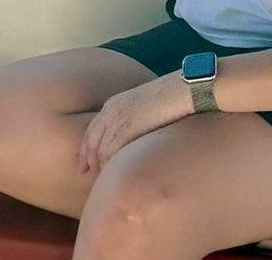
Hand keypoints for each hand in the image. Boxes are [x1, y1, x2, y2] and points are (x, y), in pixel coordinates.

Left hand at [78, 73, 193, 174]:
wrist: (186, 89)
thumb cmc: (172, 98)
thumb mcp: (145, 107)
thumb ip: (133, 121)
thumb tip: (132, 140)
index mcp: (114, 103)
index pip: (91, 131)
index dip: (86, 151)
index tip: (85, 167)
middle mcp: (112, 110)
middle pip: (92, 142)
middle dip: (90, 162)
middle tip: (91, 179)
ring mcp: (119, 118)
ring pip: (100, 150)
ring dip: (101, 168)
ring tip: (106, 183)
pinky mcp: (127, 127)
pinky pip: (110, 152)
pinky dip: (110, 166)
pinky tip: (117, 176)